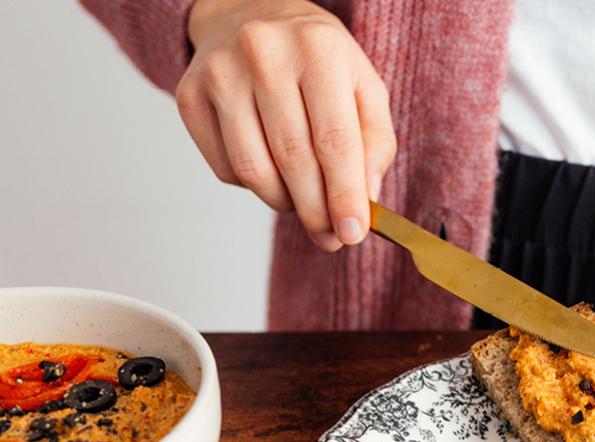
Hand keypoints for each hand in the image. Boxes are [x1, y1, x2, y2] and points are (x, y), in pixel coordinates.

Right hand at [178, 0, 395, 250]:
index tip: (353, 233)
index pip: (334, 139)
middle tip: (331, 236)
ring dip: (284, 202)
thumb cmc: (319, 61)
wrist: (251, 14)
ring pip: (254, 171)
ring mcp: (219, 73)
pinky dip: (253, 185)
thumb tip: (363, 201)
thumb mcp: (363, 88)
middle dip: (317, 211)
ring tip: (304, 201)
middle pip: (294, 159)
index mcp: (318, 49)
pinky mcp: (188, 95)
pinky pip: (225, 168)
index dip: (344, 195)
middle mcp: (263, 54)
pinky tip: (271, 169)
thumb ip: (374, 144)